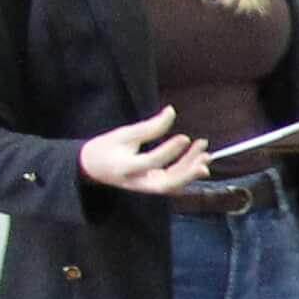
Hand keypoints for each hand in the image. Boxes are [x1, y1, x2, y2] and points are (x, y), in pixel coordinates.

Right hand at [76, 107, 210, 194]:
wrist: (93, 167)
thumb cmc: (106, 148)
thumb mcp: (123, 134)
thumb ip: (149, 126)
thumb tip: (172, 111)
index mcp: (124, 167)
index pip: (151, 162)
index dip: (169, 151)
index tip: (184, 137)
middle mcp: (136, 182)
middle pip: (166, 184)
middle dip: (188, 172)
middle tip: (204, 157)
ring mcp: (145, 187)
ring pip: (173, 185)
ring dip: (191, 171)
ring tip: (205, 154)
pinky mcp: (152, 187)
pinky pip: (173, 184)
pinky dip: (187, 174)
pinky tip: (199, 159)